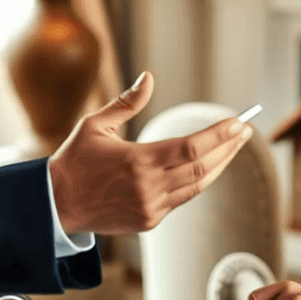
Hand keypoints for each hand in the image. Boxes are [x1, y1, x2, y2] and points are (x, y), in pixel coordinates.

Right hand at [48, 71, 252, 234]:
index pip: (192, 148)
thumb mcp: (95, 125)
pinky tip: (207, 167)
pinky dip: (198, 182)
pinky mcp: (150, 221)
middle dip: (228, 148)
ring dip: (219, 166)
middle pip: (203, 169)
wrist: (55, 205)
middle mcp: (148, 188)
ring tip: (234, 147)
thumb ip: (126, 102)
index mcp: (137, 162)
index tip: (238, 123)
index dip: (219, 135)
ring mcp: (151, 208)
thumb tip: (149, 78)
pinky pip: (182, 199)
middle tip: (244, 131)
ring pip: (197, 187)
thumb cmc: (74, 161)